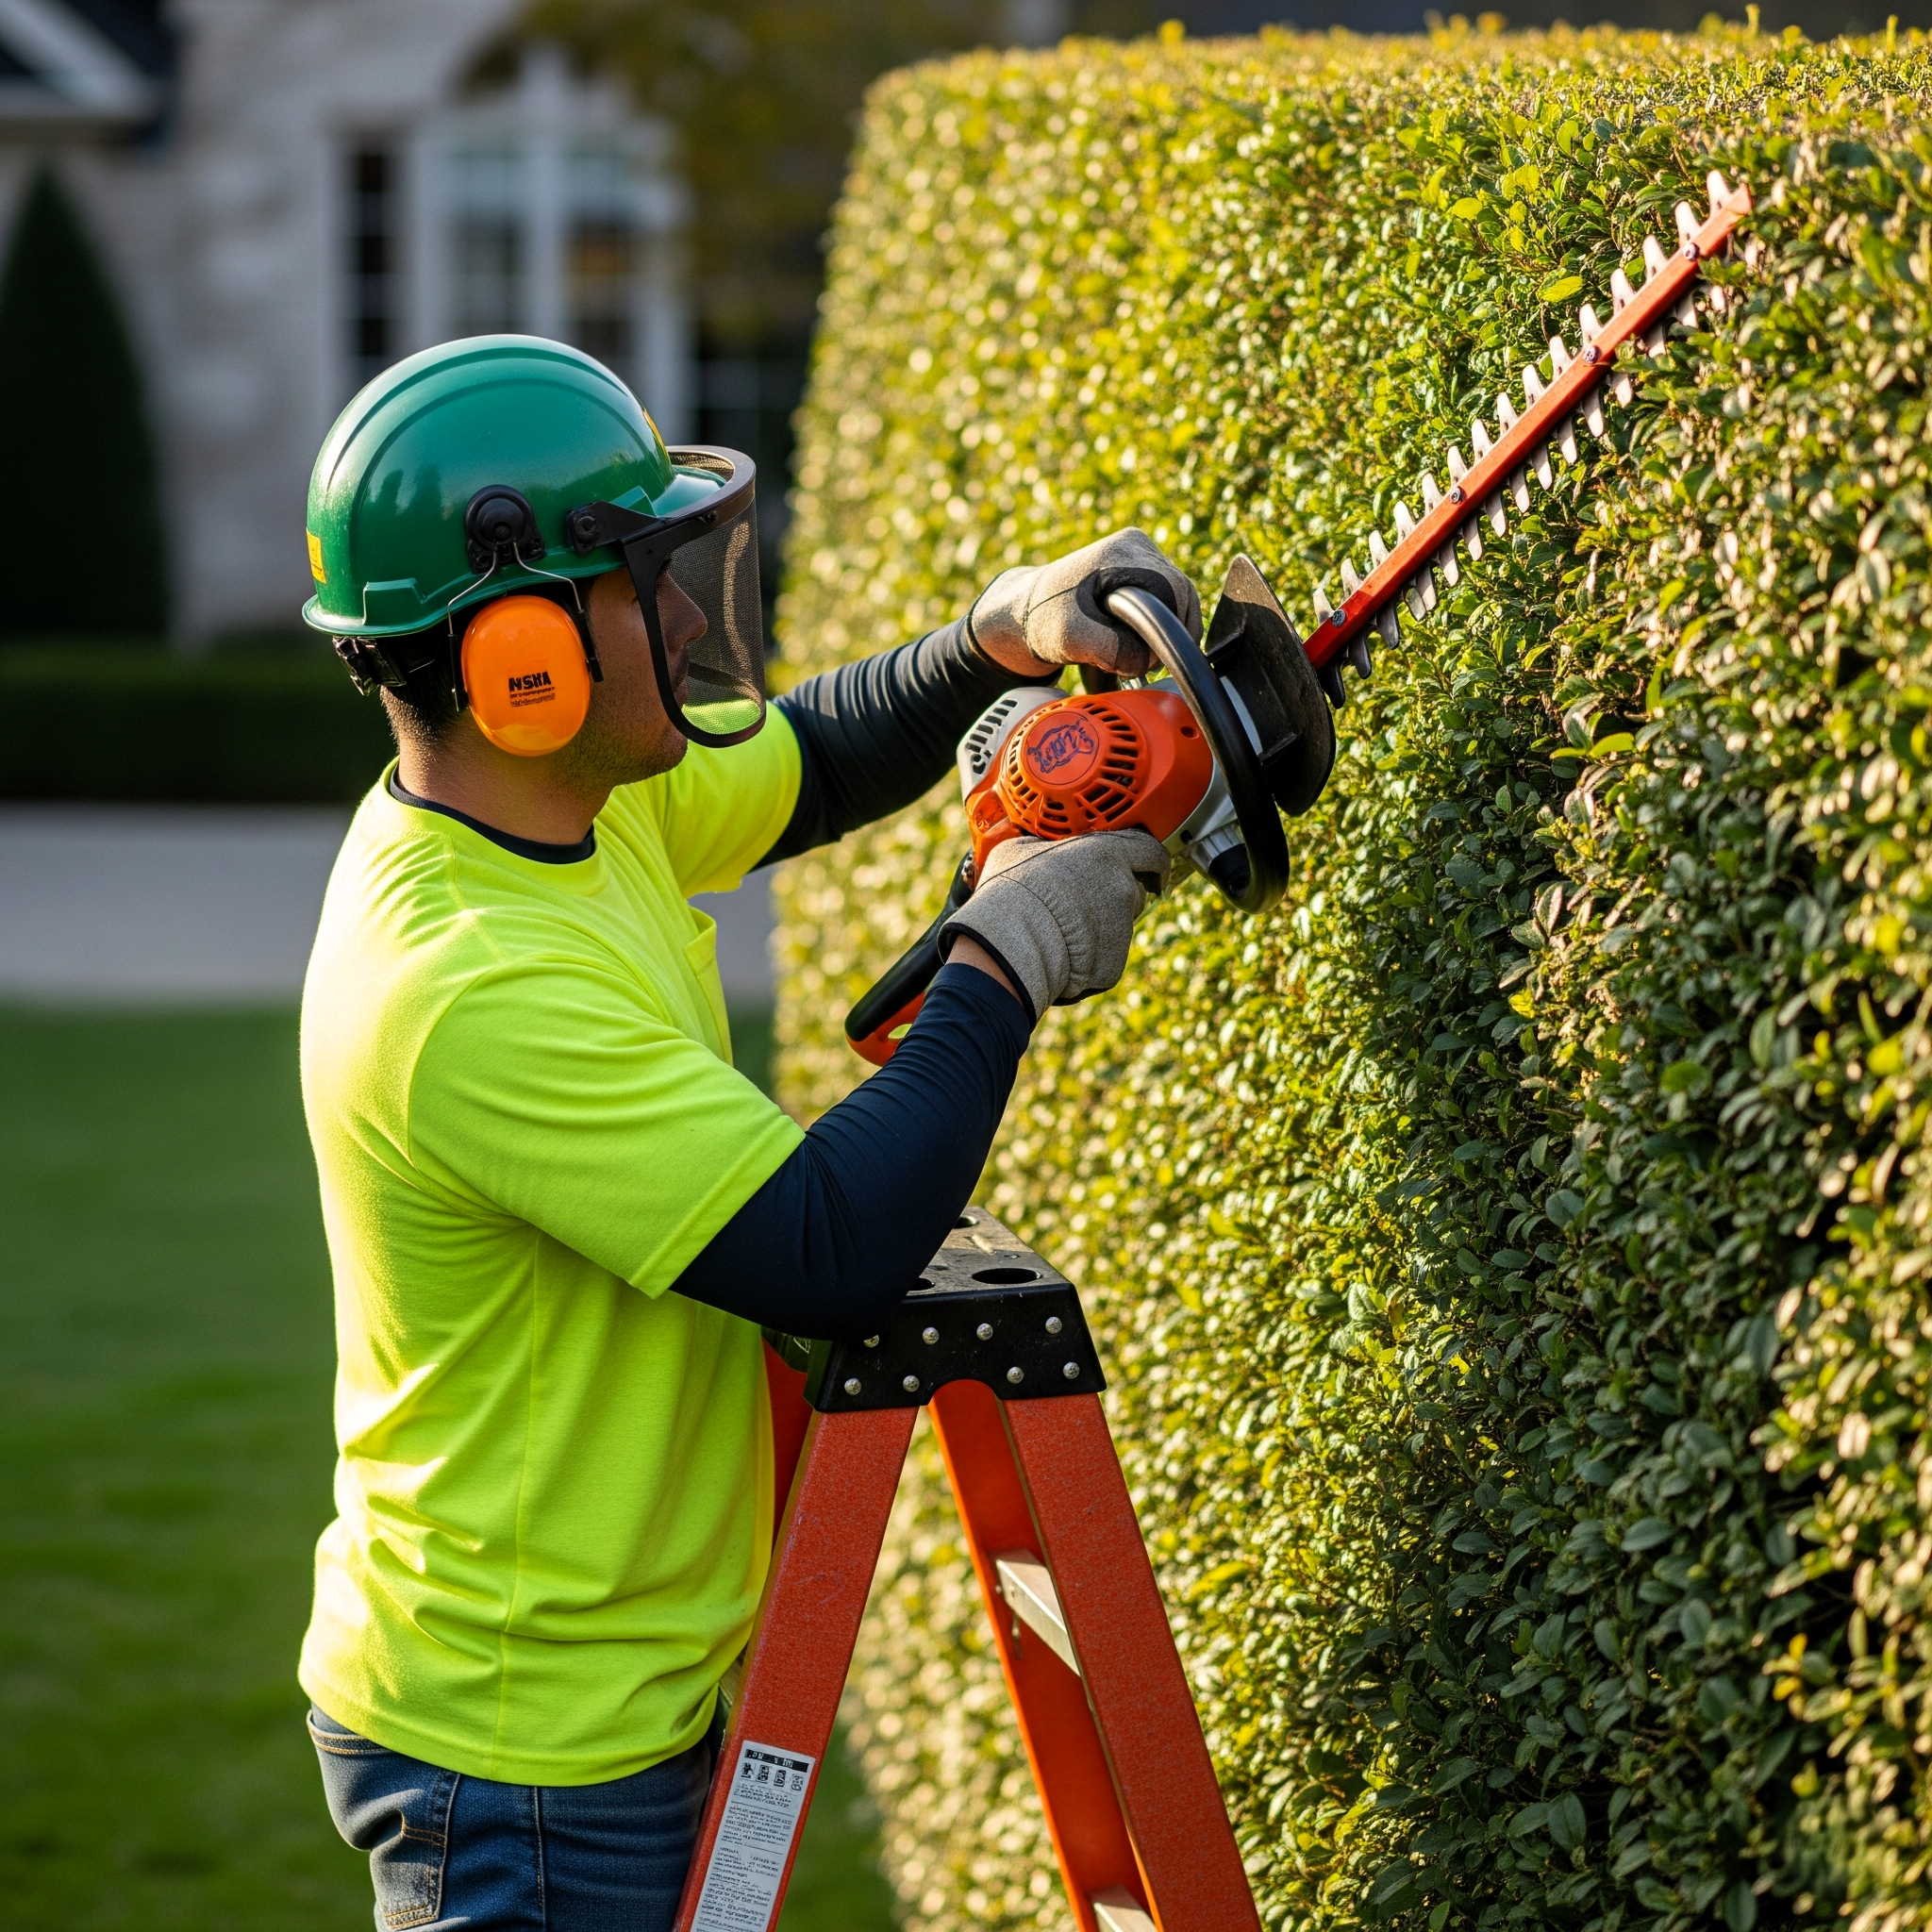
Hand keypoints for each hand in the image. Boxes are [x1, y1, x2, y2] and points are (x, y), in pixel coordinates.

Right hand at [939, 829, 1171, 1024]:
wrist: (1012, 941)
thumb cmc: (1013, 891)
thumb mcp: (1019, 850)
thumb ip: (1042, 846)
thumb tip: (1035, 848)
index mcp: (1107, 853)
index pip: (1149, 851)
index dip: (1152, 860)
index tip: (1151, 868)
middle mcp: (1122, 888)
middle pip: (1134, 891)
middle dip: (1117, 897)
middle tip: (1087, 903)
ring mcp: (1122, 927)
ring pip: (1119, 926)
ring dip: (1100, 927)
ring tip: (1061, 930)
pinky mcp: (1115, 961)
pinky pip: (1105, 957)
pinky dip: (1088, 956)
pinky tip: (1060, 953)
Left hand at [967, 529, 1201, 678]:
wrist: (1027, 609)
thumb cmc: (1044, 619)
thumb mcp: (1072, 639)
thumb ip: (1113, 650)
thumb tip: (1149, 659)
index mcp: (1121, 552)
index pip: (1174, 591)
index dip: (1169, 629)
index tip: (1149, 657)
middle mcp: (1136, 544)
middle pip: (1181, 593)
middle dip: (1169, 631)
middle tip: (1143, 660)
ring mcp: (1140, 552)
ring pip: (1179, 598)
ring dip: (1165, 629)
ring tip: (1137, 650)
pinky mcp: (1140, 566)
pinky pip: (1169, 598)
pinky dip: (1160, 623)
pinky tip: (1138, 638)